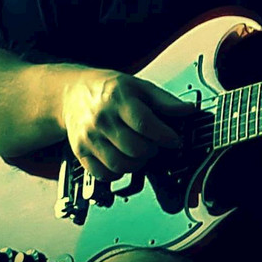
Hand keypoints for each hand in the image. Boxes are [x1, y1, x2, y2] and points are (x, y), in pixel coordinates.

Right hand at [61, 69, 194, 180]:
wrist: (73, 93)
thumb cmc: (110, 89)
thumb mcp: (139, 86)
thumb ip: (164, 100)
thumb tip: (189, 110)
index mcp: (118, 99)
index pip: (144, 123)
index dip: (164, 135)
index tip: (175, 140)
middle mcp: (101, 119)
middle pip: (134, 148)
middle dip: (152, 150)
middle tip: (155, 144)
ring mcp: (89, 137)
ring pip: (120, 164)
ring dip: (138, 164)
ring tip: (141, 153)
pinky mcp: (80, 152)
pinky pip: (103, 174)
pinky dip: (119, 173)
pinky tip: (124, 160)